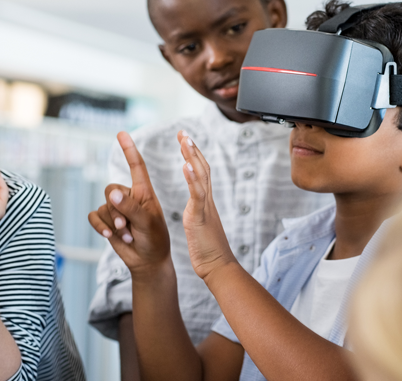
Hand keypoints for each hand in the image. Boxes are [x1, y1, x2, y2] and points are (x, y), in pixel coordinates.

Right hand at [88, 132, 170, 274]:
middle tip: (128, 226)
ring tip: (127, 234)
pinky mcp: (106, 221)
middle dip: (116, 209)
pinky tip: (110, 236)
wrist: (147, 261)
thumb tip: (111, 193)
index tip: (121, 132)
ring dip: (112, 223)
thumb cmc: (154, 239)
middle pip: (111, 189)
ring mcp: (117, 209)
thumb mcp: (147, 222)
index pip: (136, 166)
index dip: (128, 149)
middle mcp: (129, 196)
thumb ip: (130, 207)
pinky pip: (94, 216)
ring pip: (103, 205)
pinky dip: (100, 226)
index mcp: (144, 191)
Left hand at [177, 130, 236, 281]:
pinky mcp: (200, 217)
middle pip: (203, 168)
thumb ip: (199, 215)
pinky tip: (185, 165)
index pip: (201, 174)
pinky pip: (197, 194)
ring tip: (184, 140)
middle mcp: (207, 202)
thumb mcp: (201, 227)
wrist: (218, 268)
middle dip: (192, 149)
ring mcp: (205, 208)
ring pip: (201, 176)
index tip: (185, 141)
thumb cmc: (209, 252)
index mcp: (205, 203)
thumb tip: (196, 210)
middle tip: (183, 132)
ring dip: (192, 156)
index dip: (194, 156)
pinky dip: (192, 178)